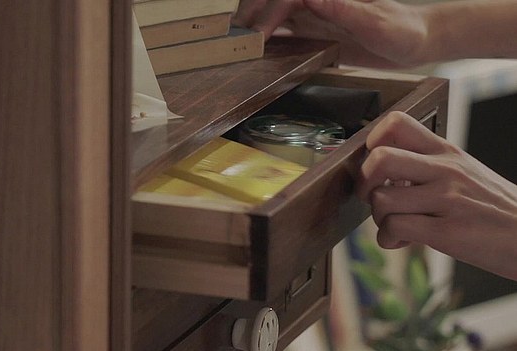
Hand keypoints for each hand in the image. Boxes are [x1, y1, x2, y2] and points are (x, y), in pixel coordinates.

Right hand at [233, 0, 430, 67]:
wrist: (417, 41)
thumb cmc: (403, 31)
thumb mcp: (377, 23)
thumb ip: (344, 9)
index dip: (268, 10)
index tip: (257, 34)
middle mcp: (320, 0)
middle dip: (251, 11)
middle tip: (233, 35)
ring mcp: (316, 12)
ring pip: (275, 11)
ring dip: (253, 20)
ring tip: (234, 39)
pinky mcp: (316, 26)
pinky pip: (284, 26)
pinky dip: (266, 33)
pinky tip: (255, 46)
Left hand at [358, 111, 516, 280]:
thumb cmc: (494, 208)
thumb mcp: (465, 173)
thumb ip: (426, 166)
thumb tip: (381, 171)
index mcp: (446, 152)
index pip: (395, 123)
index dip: (372, 142)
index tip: (376, 165)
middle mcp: (445, 170)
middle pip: (379, 158)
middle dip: (363, 182)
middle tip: (373, 196)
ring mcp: (447, 200)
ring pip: (381, 199)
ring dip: (378, 218)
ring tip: (394, 224)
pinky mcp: (448, 232)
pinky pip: (394, 228)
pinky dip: (388, 240)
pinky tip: (402, 241)